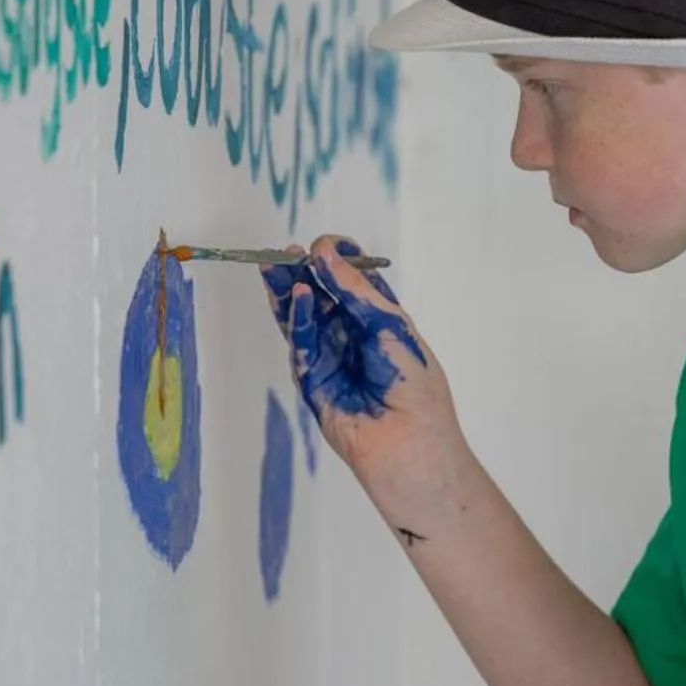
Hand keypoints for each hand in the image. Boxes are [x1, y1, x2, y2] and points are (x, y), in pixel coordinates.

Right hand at [260, 235, 466, 506]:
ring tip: (272, 266)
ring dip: (286, 292)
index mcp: (376, 317)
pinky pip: (300, 345)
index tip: (327, 245)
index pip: (349, 278)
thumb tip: (323, 254)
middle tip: (282, 252)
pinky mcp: (311, 380)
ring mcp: (327, 356)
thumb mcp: (389, 324)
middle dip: (299, 272)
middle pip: (317, 294)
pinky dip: (298, 321)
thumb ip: (354, 289)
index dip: (336, 259)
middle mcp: (348, 333)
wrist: (410, 440)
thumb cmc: (413, 381)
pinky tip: (296, 299)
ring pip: (299, 317)